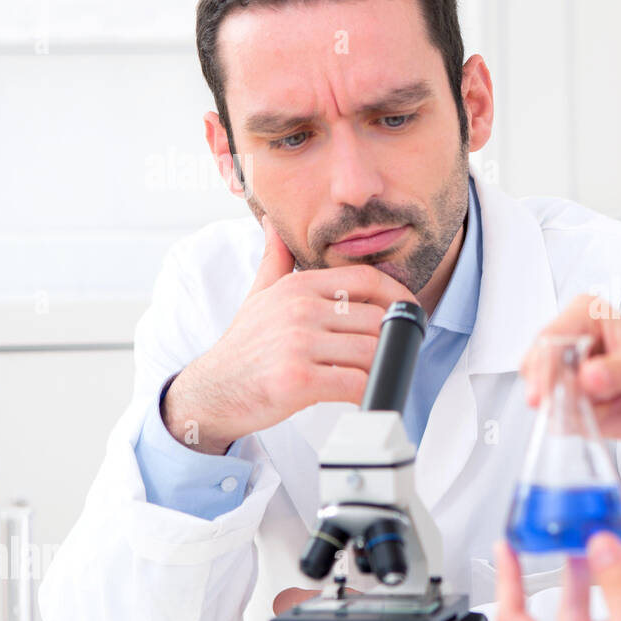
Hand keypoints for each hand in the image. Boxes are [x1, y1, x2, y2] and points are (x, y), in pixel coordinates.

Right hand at [163, 216, 419, 454]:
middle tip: (391, 356)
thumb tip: (273, 224)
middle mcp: (299, 309)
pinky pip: (354, 383)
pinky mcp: (297, 379)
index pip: (367, 280)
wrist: (210, 391)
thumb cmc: (244, 347)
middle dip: (390, 342)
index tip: (410, 313)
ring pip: (371, 352)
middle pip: (376, 320)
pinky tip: (359, 396)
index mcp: (298, 286)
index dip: (398, 296)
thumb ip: (276, 260)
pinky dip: (366, 393)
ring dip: (380, 369)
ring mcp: (297, 343)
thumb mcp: (259, 296)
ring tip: (374, 377)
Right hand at [519, 294, 620, 454]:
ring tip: (609, 405)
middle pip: (536, 365)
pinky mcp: (570, 402)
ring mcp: (570, 374)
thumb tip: (589, 376)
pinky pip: (558, 418)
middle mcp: (574, 342)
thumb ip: (616, 372)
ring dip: (570, 408)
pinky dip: (578, 423)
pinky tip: (607, 416)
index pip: (551, 337)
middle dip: (552, 390)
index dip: (544, 365)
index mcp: (589, 315)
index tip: (545, 392)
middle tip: (575, 404)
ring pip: (544, 395)